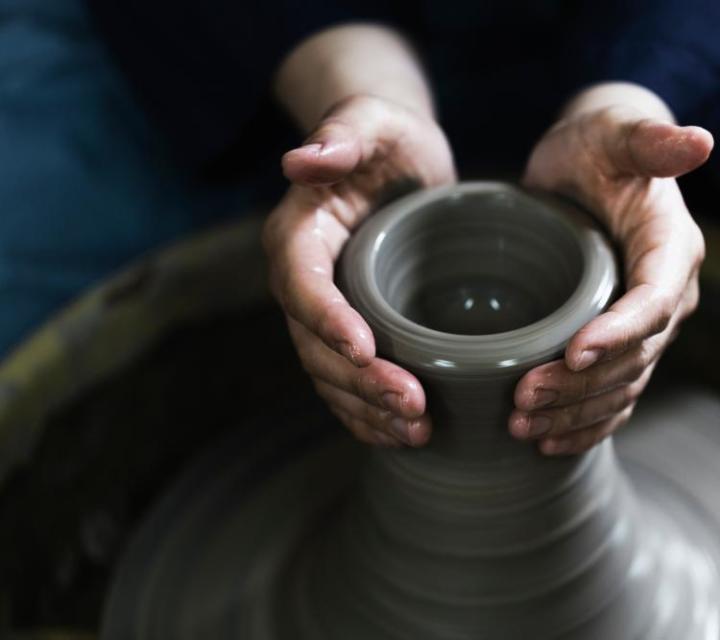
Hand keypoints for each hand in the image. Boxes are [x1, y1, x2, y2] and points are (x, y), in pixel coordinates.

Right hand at [263, 94, 455, 446]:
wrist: (400, 162)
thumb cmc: (388, 137)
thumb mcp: (373, 121)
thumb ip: (343, 133)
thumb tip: (302, 160)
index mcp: (298, 233)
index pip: (301, 284)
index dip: (327, 320)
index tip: (365, 349)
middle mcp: (302, 280)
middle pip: (314, 343)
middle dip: (359, 381)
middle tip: (413, 406)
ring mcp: (324, 312)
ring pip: (329, 375)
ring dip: (367, 409)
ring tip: (417, 431)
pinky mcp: (351, 330)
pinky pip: (347, 383)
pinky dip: (369, 413)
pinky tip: (404, 433)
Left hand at [510, 84, 712, 455]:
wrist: (591, 167)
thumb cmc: (600, 145)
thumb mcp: (617, 135)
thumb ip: (651, 141)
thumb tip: (701, 141)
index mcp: (674, 252)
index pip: (653, 304)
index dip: (618, 334)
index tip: (572, 353)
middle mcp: (669, 298)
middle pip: (633, 358)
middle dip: (580, 385)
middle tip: (522, 398)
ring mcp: (646, 328)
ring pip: (621, 388)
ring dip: (575, 413)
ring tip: (521, 424)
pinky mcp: (621, 344)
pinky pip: (613, 398)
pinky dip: (585, 424)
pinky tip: (547, 442)